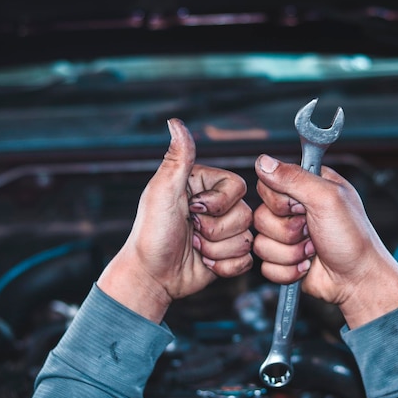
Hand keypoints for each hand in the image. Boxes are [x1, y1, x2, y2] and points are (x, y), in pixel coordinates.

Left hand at [98, 119, 253, 322]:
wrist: (151, 276)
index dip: (218, 203)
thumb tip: (175, 122)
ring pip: (247, 239)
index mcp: (205, 185)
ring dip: (217, 249)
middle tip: (191, 232)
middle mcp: (218, 207)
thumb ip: (178, 158)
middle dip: (215, 230)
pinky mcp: (230, 256)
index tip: (192, 209)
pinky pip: (246, 260)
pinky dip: (224, 266)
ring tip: (195, 248)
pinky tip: (205, 263)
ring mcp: (225, 232)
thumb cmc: (152, 233)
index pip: (238, 186)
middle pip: (245, 214)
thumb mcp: (162, 192)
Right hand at [252, 154, 397, 327]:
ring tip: (313, 249)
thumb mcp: (327, 199)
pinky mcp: (282, 259)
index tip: (302, 207)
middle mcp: (294, 209)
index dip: (281, 200)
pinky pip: (265, 265)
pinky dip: (288, 270)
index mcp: (306, 186)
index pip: (268, 183)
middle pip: (261, 215)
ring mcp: (287, 236)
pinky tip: (307, 265)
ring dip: (290, 252)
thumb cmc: (353, 239)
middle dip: (288, 230)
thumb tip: (264, 162)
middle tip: (312, 231)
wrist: (358, 280)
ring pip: (261, 243)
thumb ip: (294, 178)